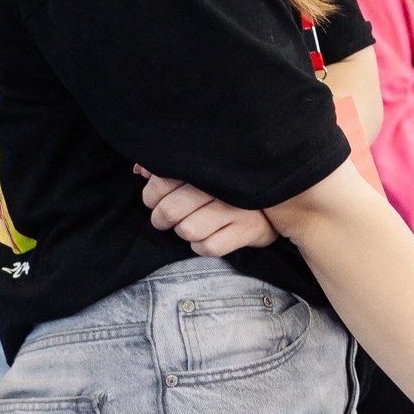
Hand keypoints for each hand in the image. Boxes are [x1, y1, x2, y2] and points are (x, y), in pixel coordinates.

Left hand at [138, 170, 276, 254]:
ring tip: (191, 225)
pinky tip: (207, 237)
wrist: (274, 202)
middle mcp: (223, 185)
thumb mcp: (200, 172)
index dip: (151, 194)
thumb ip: (168, 168)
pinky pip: (208, 247)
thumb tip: (140, 169)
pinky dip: (201, 246)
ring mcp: (238, 208)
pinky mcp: (248, 230)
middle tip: (166, 217)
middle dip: (162, 217)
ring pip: (187, 231)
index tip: (154, 198)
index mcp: (209, 165)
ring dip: (184, 232)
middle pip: (171, 210)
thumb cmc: (226, 186)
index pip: (162, 181)